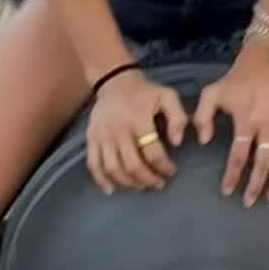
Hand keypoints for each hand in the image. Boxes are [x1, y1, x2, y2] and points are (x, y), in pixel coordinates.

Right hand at [86, 69, 189, 195]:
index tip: (171, 171)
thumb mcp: (167, 95)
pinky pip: (93, 164)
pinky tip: (112, 190)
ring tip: (142, 186)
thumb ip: (177, 117)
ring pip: (113, 169)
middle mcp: (118, 129)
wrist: (114, 80)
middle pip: (132, 165)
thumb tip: (177, 142)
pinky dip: (101, 180)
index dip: (164, 166)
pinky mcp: (91, 138)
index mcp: (138, 119)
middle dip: (148, 179)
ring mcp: (102, 135)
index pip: (152, 152)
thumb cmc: (144, 92)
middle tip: (159, 183)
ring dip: (129, 183)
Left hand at [192, 65, 268, 205]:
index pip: (239, 155)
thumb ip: (202, 117)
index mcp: (246, 121)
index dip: (233, 175)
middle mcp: (268, 125)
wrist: (262, 66)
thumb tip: (204, 141)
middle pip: (263, 162)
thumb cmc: (234, 84)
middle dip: (256, 185)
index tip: (227, 191)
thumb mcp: (211, 94)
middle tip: (249, 202)